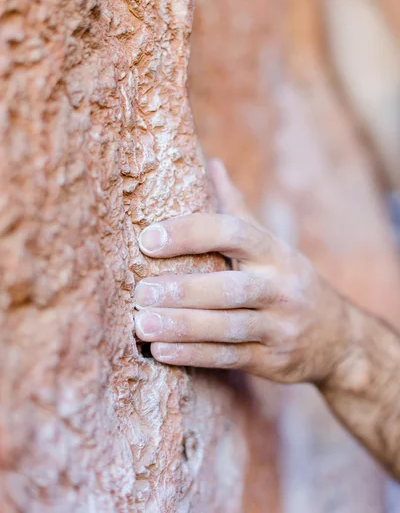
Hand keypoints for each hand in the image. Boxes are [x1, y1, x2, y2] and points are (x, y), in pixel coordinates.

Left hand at [134, 159, 348, 383]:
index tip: (148, 239)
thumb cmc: (288, 281)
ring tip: (142, 324)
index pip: (234, 233)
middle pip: (231, 286)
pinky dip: (194, 354)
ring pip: (229, 326)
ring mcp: (280, 327)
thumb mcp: (272, 245)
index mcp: (275, 253)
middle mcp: (281, 288)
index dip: (190, 233)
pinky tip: (163, 351)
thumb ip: (238, 208)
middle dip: (184, 289)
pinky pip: (230, 357)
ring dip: (183, 326)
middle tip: (140, 291)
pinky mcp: (273, 361)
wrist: (339, 339)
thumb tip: (212, 164)